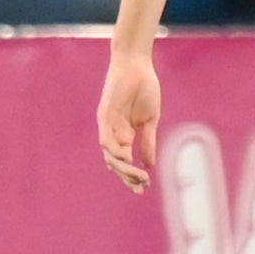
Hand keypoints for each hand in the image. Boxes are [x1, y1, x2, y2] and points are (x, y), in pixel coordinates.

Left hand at [99, 42, 163, 185]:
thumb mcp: (150, 120)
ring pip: (110, 155)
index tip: (144, 188)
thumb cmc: (144, 89)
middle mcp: (114, 133)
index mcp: (125, 134)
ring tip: (136, 177)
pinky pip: (106, 138)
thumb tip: (149, 165)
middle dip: (128, 176)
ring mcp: (108, 125)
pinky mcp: (104, 115)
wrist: (137, 65)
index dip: (133, 176)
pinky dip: (114, 150)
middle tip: (141, 186)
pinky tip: (126, 157)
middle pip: (116, 162)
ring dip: (122, 168)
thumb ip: (147, 142)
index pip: (125, 161)